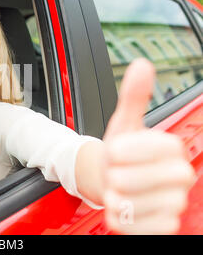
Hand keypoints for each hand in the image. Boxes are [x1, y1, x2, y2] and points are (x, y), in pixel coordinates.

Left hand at [102, 58, 196, 234]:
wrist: (112, 180)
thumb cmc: (120, 153)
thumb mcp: (124, 123)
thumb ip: (134, 97)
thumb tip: (142, 64)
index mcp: (172, 148)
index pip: (161, 147)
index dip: (131, 149)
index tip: (114, 149)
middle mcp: (180, 176)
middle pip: (149, 179)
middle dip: (120, 174)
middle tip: (113, 172)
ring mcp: (175, 202)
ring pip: (144, 205)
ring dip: (119, 197)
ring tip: (115, 190)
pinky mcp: (165, 225)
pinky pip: (146, 227)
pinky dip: (125, 219)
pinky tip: (121, 209)